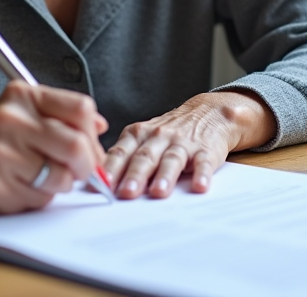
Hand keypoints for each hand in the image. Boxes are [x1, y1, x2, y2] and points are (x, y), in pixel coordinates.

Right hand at [0, 81, 107, 213]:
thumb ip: (60, 114)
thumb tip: (101, 127)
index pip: (80, 109)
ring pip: (60, 178)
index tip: (90, 149)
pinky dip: (37, 198)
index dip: (93, 135)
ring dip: (59, 184)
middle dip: (86, 166)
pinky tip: (18, 187)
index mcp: (22, 96)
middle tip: (81, 173)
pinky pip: (38, 199)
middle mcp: (12, 120)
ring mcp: (2, 154)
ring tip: (40, 178)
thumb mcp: (20, 111)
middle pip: (77, 146)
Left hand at [103, 90, 274, 199]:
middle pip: (144, 157)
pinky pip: (203, 162)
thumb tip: (97, 183)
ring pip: (171, 159)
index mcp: (138, 134)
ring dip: (164, 176)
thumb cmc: (168, 133)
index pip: (121, 151)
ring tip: (158, 192)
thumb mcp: (143, 137)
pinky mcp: (205, 150)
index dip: (111, 168)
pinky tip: (199, 186)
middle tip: (126, 193)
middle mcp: (158, 137)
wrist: (208, 113)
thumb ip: (123, 156)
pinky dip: (201, 174)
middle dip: (134, 175)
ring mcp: (182, 143)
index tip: (101, 184)